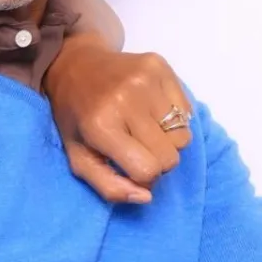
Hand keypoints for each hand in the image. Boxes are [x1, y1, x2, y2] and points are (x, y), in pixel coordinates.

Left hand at [44, 36, 193, 204]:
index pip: (148, 169)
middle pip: (171, 156)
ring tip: (142, 125)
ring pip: (183, 135)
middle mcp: (126, 99)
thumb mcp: (79, 158)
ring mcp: (146, 79)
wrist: (75, 64)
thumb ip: (109, 186)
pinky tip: (149, 108)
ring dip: (166, 138)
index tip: (130, 166)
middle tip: (136, 146)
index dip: (143, 176)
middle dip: (157, 159)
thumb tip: (146, 197)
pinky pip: (186, 111)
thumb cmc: (75, 117)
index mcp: (102, 125)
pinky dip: (173, 117)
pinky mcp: (160, 65)